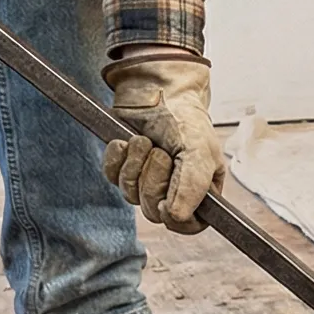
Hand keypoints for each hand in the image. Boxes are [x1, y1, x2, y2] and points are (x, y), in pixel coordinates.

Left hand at [101, 49, 221, 233]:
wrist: (158, 89)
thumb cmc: (185, 119)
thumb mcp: (199, 151)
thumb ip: (193, 186)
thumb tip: (177, 217)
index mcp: (200, 190)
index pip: (189, 224)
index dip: (176, 219)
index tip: (167, 204)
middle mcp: (174, 189)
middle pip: (155, 212)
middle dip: (153, 181)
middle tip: (160, 153)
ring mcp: (146, 179)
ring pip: (131, 195)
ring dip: (135, 166)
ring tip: (144, 141)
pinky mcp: (124, 166)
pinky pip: (112, 177)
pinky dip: (117, 159)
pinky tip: (124, 142)